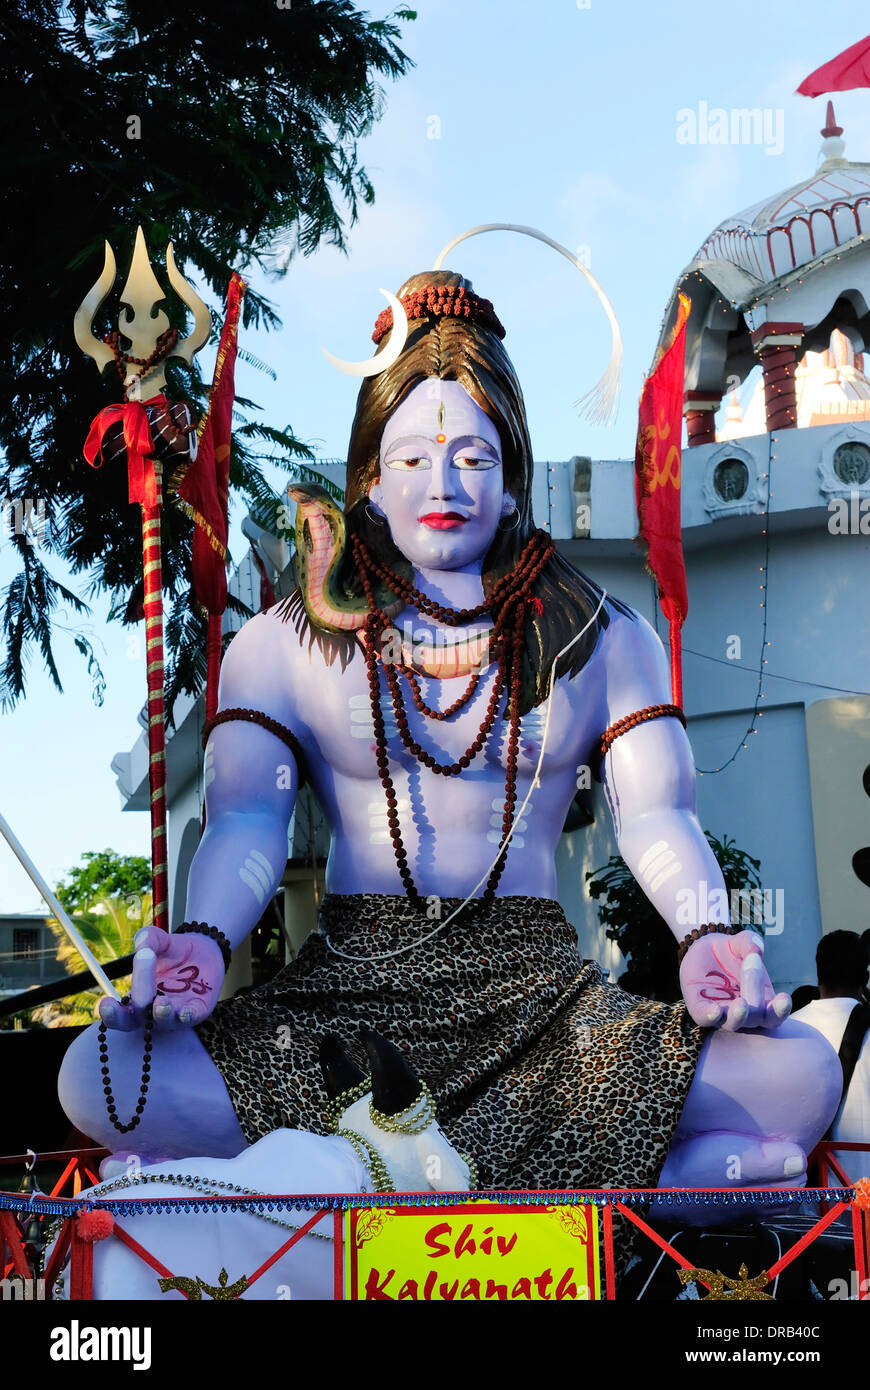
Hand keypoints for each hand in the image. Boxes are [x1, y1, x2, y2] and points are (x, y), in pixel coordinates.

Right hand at [98, 926, 225, 1030]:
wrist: (204, 950)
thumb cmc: (173, 950)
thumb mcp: (159, 940)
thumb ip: (148, 938)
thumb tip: (142, 944)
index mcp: (137, 997)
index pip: (119, 1013)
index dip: (110, 1014)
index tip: (105, 1003)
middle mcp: (152, 1010)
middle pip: (135, 1021)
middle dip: (128, 1016)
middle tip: (128, 999)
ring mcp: (174, 1012)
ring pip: (164, 1021)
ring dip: (161, 1014)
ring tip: (161, 1002)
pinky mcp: (197, 1010)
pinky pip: (191, 1018)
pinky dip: (187, 1016)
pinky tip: (185, 1011)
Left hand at [679, 929, 790, 1031]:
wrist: (704, 950)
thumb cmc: (731, 951)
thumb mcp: (741, 942)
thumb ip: (750, 942)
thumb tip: (756, 949)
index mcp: (761, 1002)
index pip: (774, 1015)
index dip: (780, 1011)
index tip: (784, 998)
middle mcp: (743, 1013)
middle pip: (754, 1016)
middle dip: (755, 995)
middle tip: (752, 966)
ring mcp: (721, 1013)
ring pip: (731, 1023)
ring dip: (738, 1016)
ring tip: (742, 1004)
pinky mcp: (699, 1008)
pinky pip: (704, 1017)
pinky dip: (709, 1016)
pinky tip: (714, 1011)